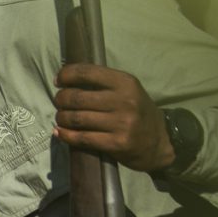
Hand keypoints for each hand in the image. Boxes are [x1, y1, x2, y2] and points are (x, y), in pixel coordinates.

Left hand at [53, 63, 174, 171]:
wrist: (159, 142)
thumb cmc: (138, 112)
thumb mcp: (128, 90)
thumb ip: (103, 83)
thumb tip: (67, 78)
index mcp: (125, 83)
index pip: (87, 72)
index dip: (67, 75)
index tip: (58, 80)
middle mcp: (124, 101)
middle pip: (77, 97)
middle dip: (61, 99)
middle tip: (59, 102)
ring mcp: (121, 124)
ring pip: (77, 118)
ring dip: (61, 118)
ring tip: (61, 117)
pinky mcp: (117, 144)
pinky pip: (82, 138)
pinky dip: (66, 135)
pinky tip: (60, 132)